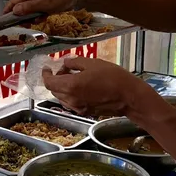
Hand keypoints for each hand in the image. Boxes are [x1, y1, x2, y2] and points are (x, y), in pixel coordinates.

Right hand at [3, 0, 91, 15]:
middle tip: (26, 25)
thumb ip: (29, 8)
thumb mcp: (45, 4)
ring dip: (31, 18)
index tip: (4, 22)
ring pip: (28, 11)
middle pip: (19, 7)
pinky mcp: (44, 3)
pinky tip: (44, 17)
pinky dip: (39, 16)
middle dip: (21, 17)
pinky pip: (37, 11)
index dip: (7, 12)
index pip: (13, 2)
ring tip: (38, 20)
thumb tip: (14, 11)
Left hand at [42, 57, 158, 119]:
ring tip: (74, 77)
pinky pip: (72, 103)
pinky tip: (81, 86)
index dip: (46, 75)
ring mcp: (78, 108)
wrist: (129, 97)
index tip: (47, 68)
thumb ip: (75, 63)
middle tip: (65, 69)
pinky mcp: (86, 112)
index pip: (49, 82)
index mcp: (70, 86)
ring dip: (63, 87)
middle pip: (54, 90)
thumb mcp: (92, 63)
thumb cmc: (113, 77)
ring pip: (62, 98)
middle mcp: (71, 100)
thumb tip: (65, 63)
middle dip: (55, 79)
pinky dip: (71, 94)